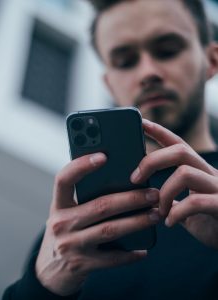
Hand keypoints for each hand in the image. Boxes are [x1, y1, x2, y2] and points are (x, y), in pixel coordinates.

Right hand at [36, 153, 159, 295]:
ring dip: (137, 221)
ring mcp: (70, 245)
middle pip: (100, 206)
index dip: (81, 166)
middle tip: (153, 193)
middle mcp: (60, 223)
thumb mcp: (66, 212)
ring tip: (155, 214)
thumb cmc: (64, 232)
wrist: (50, 270)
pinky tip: (144, 248)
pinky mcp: (82, 265)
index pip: (63, 179)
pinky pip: (112, 258)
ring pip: (110, 229)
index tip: (103, 156)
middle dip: (130, 198)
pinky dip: (130, 253)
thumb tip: (120, 181)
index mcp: (57, 205)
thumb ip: (83, 198)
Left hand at [131, 119, 217, 248]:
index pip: (178, 144)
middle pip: (180, 151)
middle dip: (152, 161)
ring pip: (185, 173)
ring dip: (164, 193)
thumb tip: (143, 191)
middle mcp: (210, 173)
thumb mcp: (185, 204)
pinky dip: (177, 212)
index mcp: (199, 170)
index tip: (141, 123)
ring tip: (158, 210)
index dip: (159, 131)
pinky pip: (196, 201)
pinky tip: (169, 222)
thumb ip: (170, 196)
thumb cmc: (207, 221)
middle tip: (135, 179)